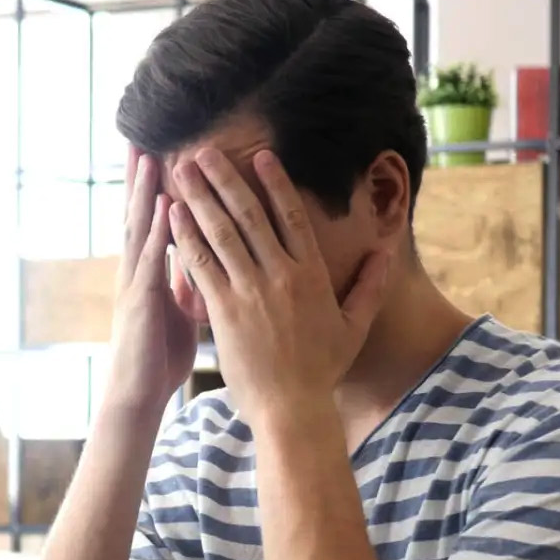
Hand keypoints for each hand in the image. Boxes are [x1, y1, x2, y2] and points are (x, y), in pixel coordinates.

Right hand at [103, 146, 204, 420]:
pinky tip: (160, 205)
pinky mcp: (141, 299)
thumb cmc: (157, 356)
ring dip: (143, 191)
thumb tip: (193, 260)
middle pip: (136, 213)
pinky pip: (150, 258)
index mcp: (147, 271)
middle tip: (140, 135)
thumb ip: (181, 281)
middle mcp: (136, 270)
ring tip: (149, 155)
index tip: (156, 150)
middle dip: (139, 176)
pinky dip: (155, 229)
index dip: (150, 186)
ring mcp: (135, 282)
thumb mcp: (176, 310)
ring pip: (138, 228)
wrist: (137, 394)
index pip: (149, 219)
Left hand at [167, 148, 388, 425]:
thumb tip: (387, 251)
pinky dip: (186, 236)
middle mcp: (281, 275)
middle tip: (205, 151)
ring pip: (222, 233)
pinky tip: (172, 214)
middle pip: (250, 215)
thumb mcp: (353, 326)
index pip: (291, 217)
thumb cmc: (320, 371)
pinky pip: (201, 265)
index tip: (260, 156)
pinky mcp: (225, 309)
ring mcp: (251, 291)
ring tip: (182, 169)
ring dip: (200, 197)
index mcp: (312, 275)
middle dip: (226, 179)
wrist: (292, 408)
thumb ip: (369, 285)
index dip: (275, 184)